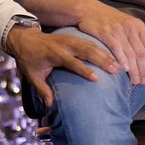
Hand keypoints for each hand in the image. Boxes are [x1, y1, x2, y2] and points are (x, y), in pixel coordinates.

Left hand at [4, 26, 118, 110]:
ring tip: (118, 64)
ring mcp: (70, 39)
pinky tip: (112, 55)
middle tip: (115, 70)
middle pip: (85, 50)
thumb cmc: (30, 60)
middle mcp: (64, 45)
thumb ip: (43, 90)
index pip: (71, 62)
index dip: (84, 70)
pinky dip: (102, 48)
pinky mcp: (73, 37)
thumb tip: (50, 106)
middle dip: (101, 60)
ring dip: (105, 54)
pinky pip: (90, 41)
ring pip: (90, 45)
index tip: (96, 79)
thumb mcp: (33, 76)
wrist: (26, 39)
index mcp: (54, 54)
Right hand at [72, 0, 144, 85]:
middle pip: (141, 53)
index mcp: (138, 26)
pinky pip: (116, 49)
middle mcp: (130, 27)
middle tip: (143, 82)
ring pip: (130, 53)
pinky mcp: (105, 32)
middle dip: (144, 70)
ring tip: (135, 81)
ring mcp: (118, 30)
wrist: (90, 10)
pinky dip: (122, 60)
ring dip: (134, 70)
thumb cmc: (111, 21)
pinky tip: (124, 70)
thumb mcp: (128, 25)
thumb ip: (137, 38)